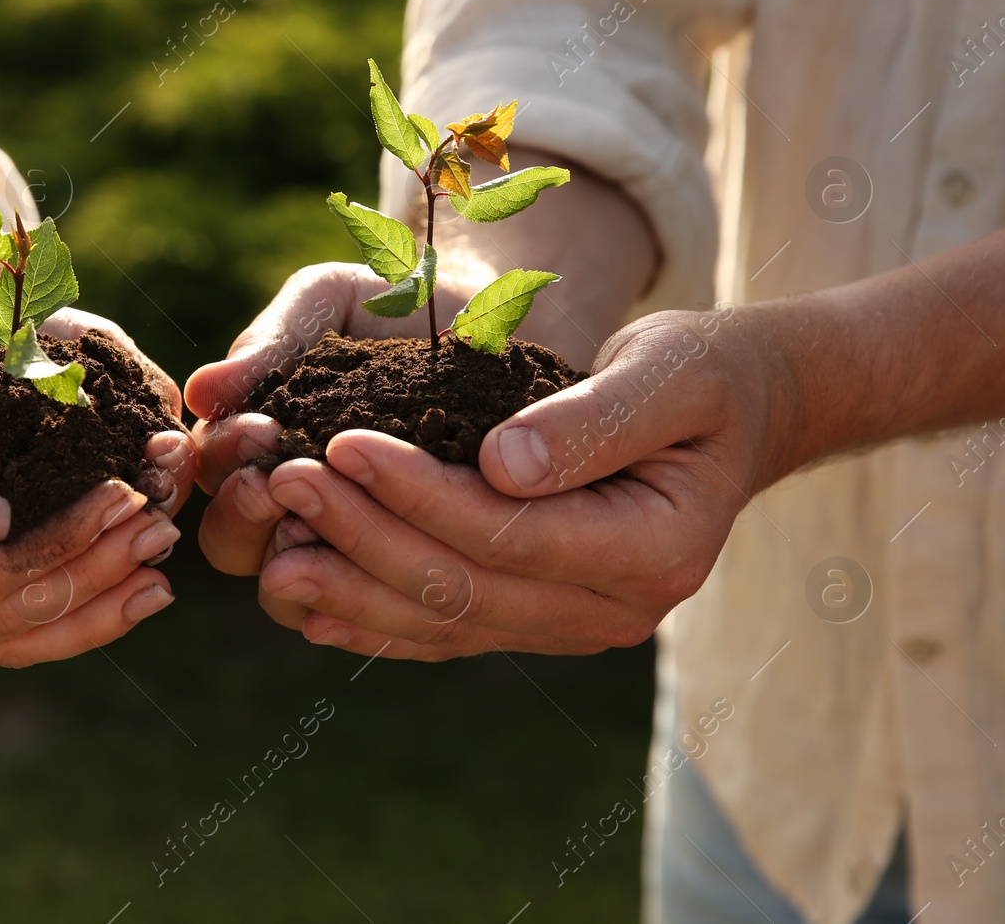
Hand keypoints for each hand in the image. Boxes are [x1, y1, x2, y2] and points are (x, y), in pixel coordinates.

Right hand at [0, 351, 183, 666]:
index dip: (59, 543)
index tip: (125, 492)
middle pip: (8, 615)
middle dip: (95, 569)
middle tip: (164, 519)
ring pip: (17, 636)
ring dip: (97, 601)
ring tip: (162, 562)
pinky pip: (5, 631)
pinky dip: (70, 615)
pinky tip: (128, 594)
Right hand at [185, 262, 477, 625]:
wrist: (493, 321)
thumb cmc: (396, 304)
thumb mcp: (328, 302)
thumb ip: (268, 342)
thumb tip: (199, 392)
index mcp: (253, 447)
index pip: (209, 476)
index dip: (225, 461)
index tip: (260, 427)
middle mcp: (284, 507)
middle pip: (232, 545)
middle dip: (245, 514)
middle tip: (285, 478)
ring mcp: (339, 549)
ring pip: (288, 595)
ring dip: (299, 564)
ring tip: (331, 523)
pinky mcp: (403, 575)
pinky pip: (368, 620)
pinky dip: (365, 608)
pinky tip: (387, 572)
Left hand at [220, 305, 786, 657]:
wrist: (730, 418)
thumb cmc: (701, 377)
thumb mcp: (669, 371)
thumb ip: (595, 419)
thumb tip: (500, 466)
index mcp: (654, 552)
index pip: (512, 535)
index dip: (420, 494)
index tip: (343, 444)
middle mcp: (615, 610)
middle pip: (466, 588)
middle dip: (366, 537)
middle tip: (286, 483)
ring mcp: (574, 626)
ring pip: (446, 622)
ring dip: (353, 587)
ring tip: (274, 549)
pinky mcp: (539, 621)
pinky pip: (448, 632)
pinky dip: (376, 619)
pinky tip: (310, 601)